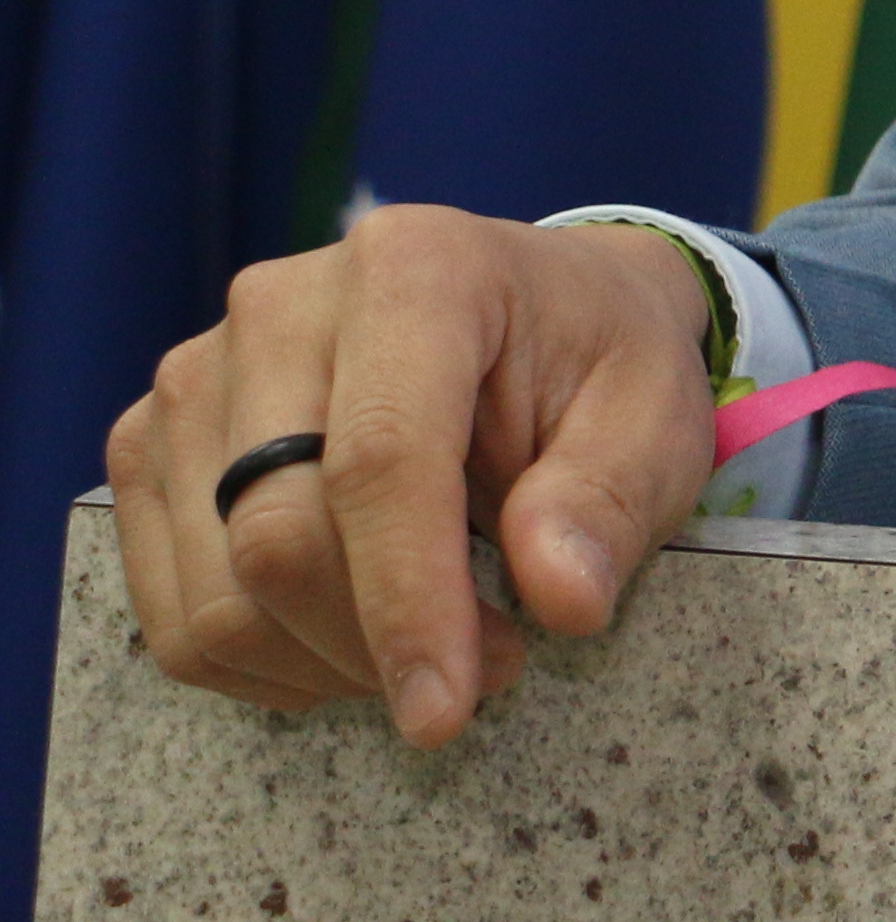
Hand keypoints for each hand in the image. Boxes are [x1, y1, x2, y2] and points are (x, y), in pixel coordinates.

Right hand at [103, 207, 723, 745]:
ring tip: (438, 640)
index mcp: (415, 269)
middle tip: (495, 665)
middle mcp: (280, 307)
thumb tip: (561, 601)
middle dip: (378, 644)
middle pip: (278, 535)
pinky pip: (175, 613)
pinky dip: (266, 661)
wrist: (535, 310)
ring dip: (326, 663)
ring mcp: (199, 375)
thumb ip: (610, 500)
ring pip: (217, 593)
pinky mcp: (154, 445)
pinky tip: (356, 633)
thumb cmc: (596, 361)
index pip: (379, 461)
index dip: (406, 602)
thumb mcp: (654, 415)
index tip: (443, 713)